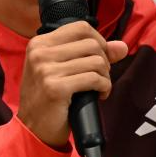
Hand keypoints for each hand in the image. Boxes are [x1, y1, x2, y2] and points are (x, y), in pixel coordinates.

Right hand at [17, 21, 127, 148]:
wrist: (33, 129)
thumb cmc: (48, 98)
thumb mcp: (63, 70)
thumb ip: (91, 54)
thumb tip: (122, 46)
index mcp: (39, 43)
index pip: (80, 27)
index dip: (98, 41)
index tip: (99, 58)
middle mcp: (40, 53)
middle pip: (91, 43)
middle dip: (104, 61)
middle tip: (99, 77)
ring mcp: (46, 70)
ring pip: (96, 61)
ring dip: (105, 77)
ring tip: (99, 88)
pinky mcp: (56, 88)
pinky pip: (94, 79)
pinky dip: (104, 87)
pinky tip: (99, 95)